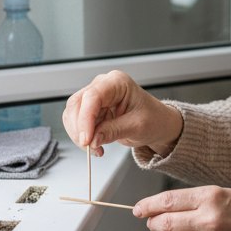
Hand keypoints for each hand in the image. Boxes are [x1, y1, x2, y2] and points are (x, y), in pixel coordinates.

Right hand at [62, 70, 182, 156]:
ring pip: (72, 114)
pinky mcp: (90, 110)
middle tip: (89, 147)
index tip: (86, 140)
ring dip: (79, 134)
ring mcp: (95, 97)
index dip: (85, 119)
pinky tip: (95, 145)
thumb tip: (92, 140)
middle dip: (79, 128)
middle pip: (77, 103)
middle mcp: (103, 86)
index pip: (93, 96)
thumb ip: (113, 131)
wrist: (157, 123)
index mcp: (117, 82)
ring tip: (96, 148)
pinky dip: (81, 136)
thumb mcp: (137, 127)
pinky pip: (76, 122)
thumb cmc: (153, 118)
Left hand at [133, 186, 230, 230]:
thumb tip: (164, 207)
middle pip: (164, 223)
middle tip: (151, 221)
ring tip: (174, 230)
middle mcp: (208, 219)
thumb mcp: (224, 192)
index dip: (147, 206)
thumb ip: (194, 199)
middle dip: (153, 222)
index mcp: (210, 197)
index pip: (166, 202)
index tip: (138, 209)